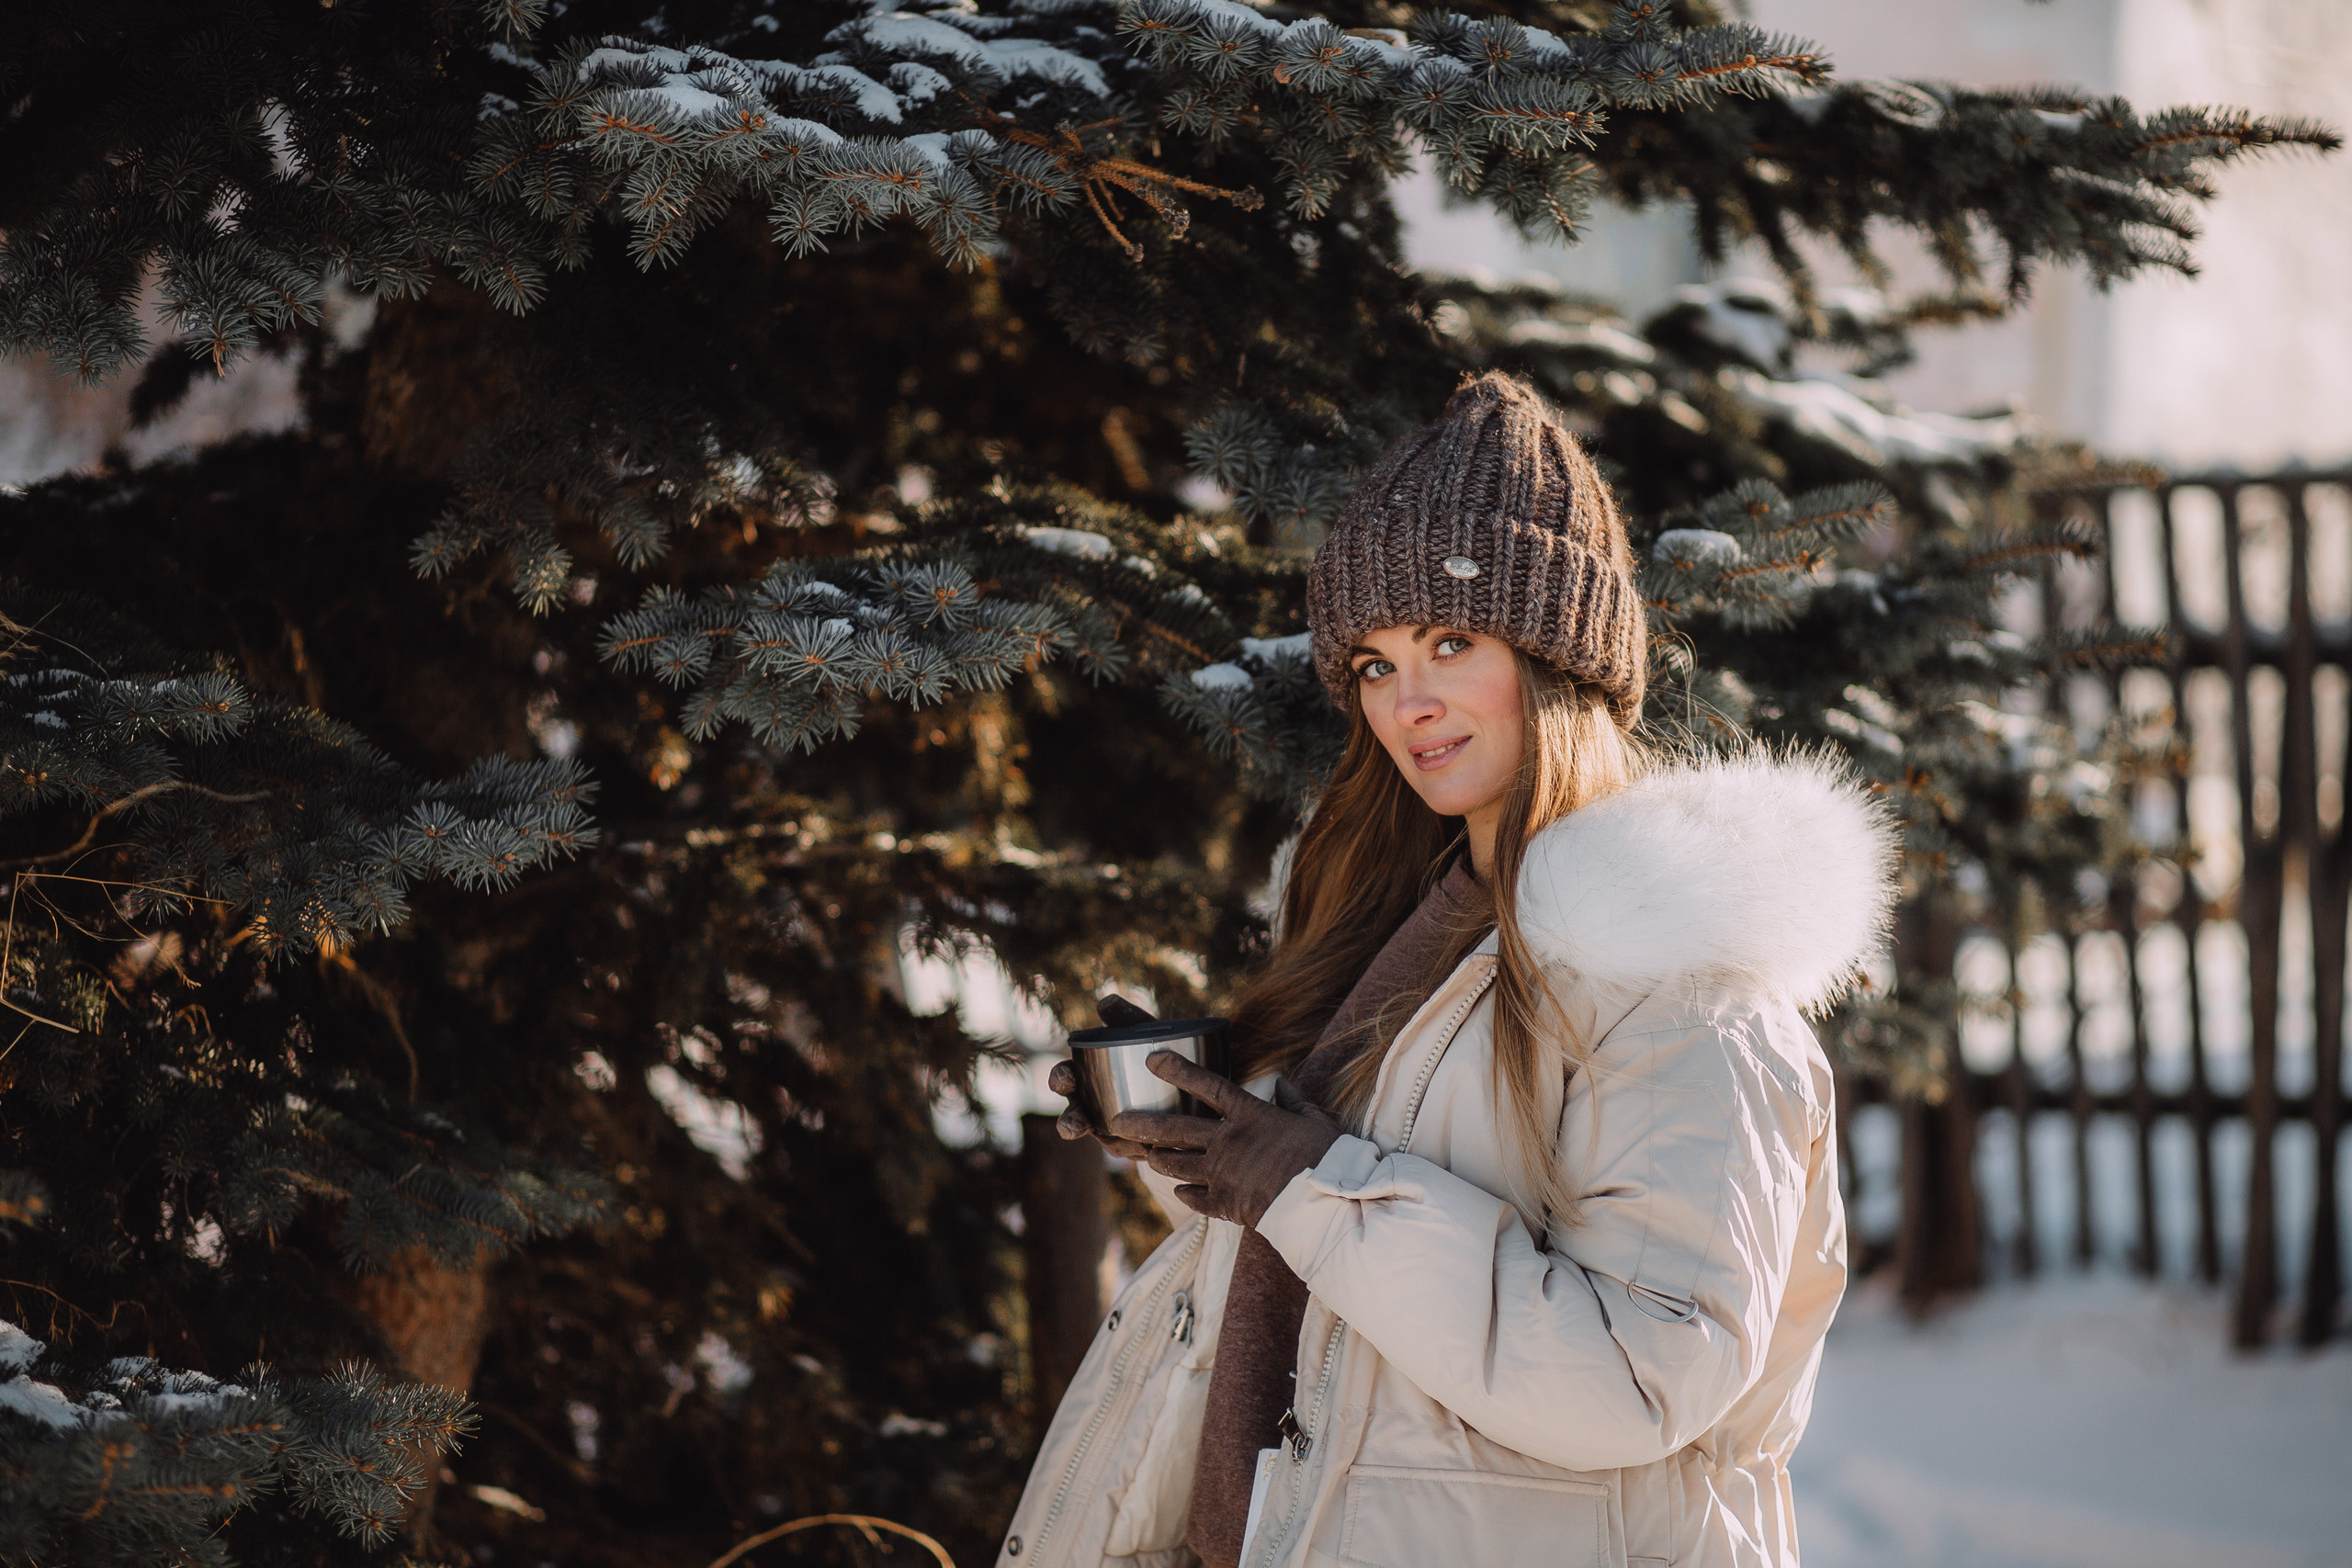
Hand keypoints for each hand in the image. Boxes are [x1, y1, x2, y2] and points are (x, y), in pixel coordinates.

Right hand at [1049, 992, 1161, 1160]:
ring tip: (1107, 1143)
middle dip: (1071, 1120)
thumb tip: (1106, 1002)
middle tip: (1074, 1125)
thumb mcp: (1144, 1031)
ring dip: (1103, 1143)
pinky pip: (1134, 1152)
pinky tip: (1145, 1149)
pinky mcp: (1138, 1147)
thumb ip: (1126, 1018)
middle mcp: (1095, 1105)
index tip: (1066, 1078)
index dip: (1061, 1079)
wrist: (1196, 1078)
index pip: (1066, 1078)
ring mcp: (1114, 1129)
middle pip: (1076, 1115)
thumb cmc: (1158, 1050)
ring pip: (1102, 1139)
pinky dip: (1137, 1150)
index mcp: (1088, 1075)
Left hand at [1109, 1053, 1343, 1228]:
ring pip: (1175, 1163)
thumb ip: (1294, 1099)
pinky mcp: (1224, 1203)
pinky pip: (1193, 1197)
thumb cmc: (1326, 1158)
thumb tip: (1283, 1080)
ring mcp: (1222, 1174)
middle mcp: (1227, 1141)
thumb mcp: (1314, 1120)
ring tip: (1148, 1155)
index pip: (1206, 1084)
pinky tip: (1182, 1190)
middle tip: (1116, 1121)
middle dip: (1141, 1123)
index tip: (1152, 1059)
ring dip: (1158, 1158)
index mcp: (1249, 1115)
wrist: (1323, 1205)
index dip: (1177, 1070)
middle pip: (1173, 1128)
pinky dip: (1186, 1192)